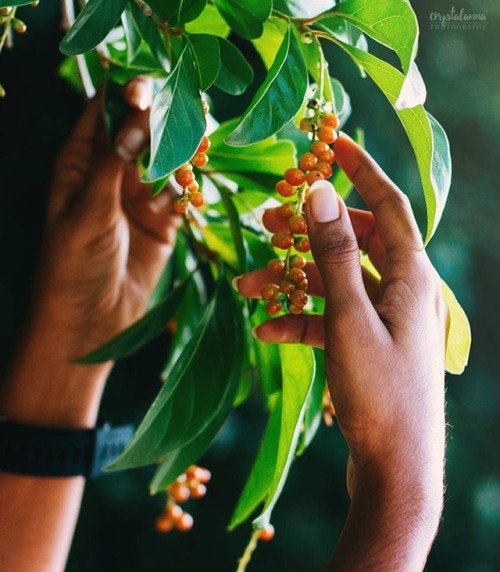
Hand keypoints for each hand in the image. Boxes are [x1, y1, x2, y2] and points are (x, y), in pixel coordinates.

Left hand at [34, 76, 179, 357]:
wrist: (90, 322)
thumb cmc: (73, 265)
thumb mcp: (88, 209)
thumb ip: (112, 162)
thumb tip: (136, 118)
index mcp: (79, 162)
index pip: (104, 112)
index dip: (126, 93)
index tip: (149, 87)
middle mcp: (111, 173)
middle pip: (141, 129)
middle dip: (161, 119)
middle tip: (185, 115)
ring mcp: (138, 197)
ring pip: (166, 159)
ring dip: (181, 152)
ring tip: (195, 150)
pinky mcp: (163, 222)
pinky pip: (181, 193)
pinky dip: (189, 188)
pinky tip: (191, 189)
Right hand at [236, 135, 446, 510]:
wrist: (394, 470)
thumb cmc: (380, 394)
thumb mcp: (350, 318)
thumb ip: (335, 255)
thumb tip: (319, 193)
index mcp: (413, 277)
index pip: (390, 205)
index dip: (362, 170)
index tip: (333, 142)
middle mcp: (403, 292)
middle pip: (355, 241)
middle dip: (310, 231)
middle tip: (266, 220)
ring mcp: (383, 320)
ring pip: (334, 282)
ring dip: (292, 280)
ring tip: (246, 282)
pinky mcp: (365, 346)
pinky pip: (329, 319)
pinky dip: (299, 319)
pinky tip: (265, 327)